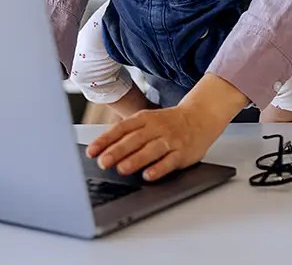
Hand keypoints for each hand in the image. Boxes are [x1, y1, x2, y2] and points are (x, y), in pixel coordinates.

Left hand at [85, 73, 246, 180]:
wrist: (200, 117)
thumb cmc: (168, 122)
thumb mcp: (147, 120)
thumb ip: (129, 132)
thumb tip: (105, 147)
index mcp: (144, 118)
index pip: (121, 129)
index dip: (105, 140)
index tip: (92, 151)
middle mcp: (155, 128)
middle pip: (133, 140)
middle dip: (116, 151)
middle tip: (102, 162)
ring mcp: (169, 140)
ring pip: (150, 150)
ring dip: (135, 160)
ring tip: (121, 169)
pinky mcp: (182, 153)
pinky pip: (169, 161)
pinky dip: (158, 169)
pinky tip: (148, 176)